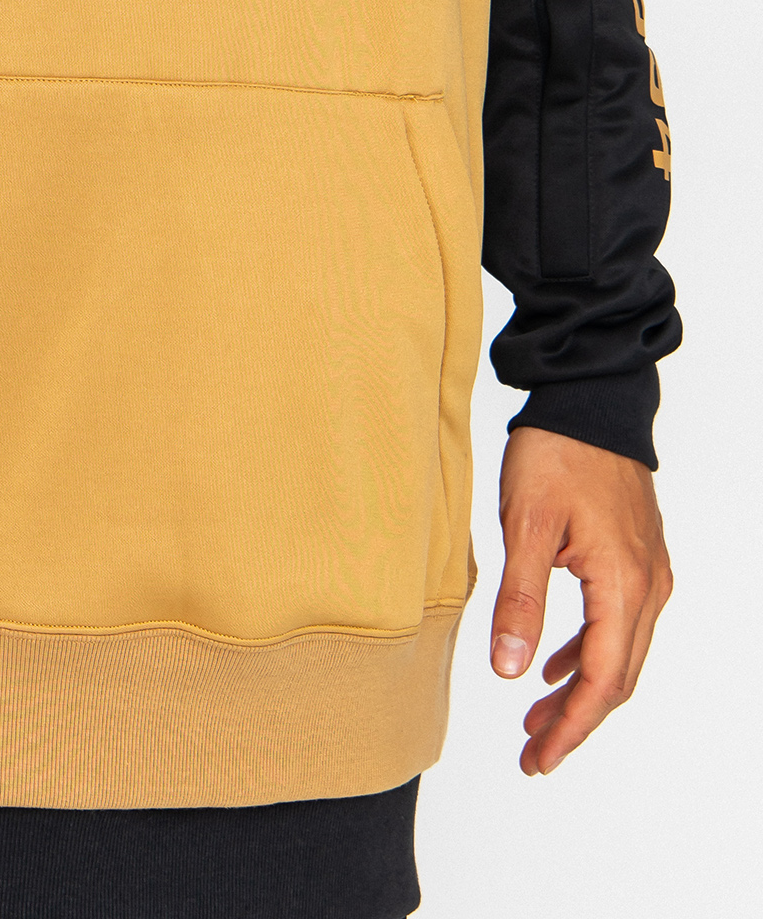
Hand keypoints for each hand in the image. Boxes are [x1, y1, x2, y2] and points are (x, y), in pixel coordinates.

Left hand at [490, 425, 672, 774]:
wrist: (588, 399)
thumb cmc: (555, 453)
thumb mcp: (525, 525)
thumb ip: (519, 601)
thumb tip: (510, 671)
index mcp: (623, 585)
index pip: (601, 680)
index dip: (570, 727)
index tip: (538, 759)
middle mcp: (647, 586)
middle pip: (617, 677)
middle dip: (575, 720)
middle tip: (532, 752)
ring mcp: (647, 571)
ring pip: (619, 652)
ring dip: (580, 689)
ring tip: (535, 717)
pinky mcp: (635, 556)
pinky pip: (618, 623)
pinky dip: (587, 651)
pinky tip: (553, 663)